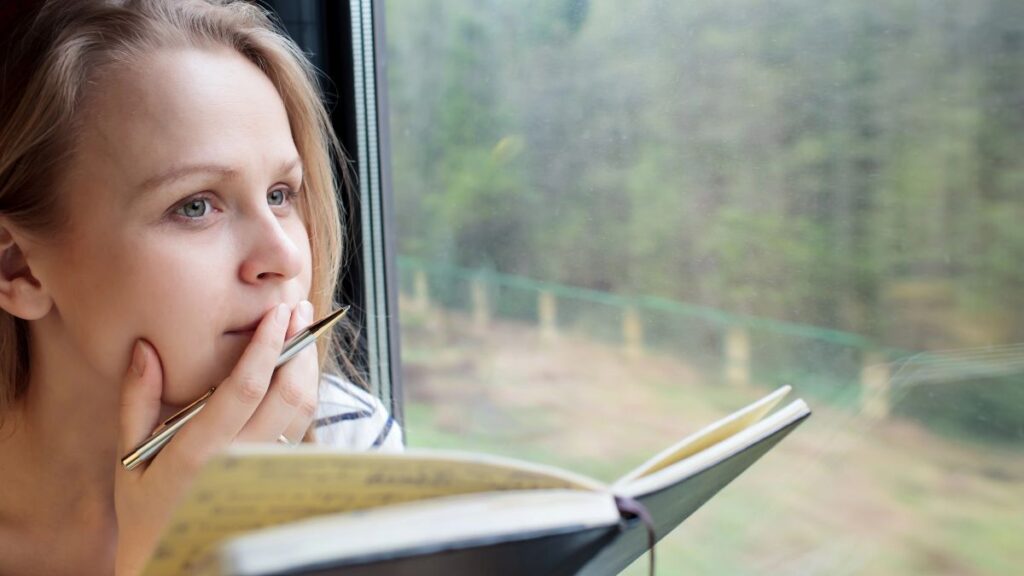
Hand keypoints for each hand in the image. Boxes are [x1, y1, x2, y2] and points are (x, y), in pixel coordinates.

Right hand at [112, 300, 318, 575]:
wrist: (171, 557)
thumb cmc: (145, 504)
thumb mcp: (128, 455)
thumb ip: (136, 400)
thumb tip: (146, 348)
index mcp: (199, 451)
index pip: (246, 388)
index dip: (267, 345)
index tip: (279, 311)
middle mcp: (241, 460)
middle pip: (289, 394)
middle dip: (299, 344)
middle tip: (298, 307)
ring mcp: (266, 469)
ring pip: (303, 410)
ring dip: (308, 365)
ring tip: (301, 329)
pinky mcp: (279, 475)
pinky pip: (302, 426)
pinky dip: (305, 391)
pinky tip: (297, 367)